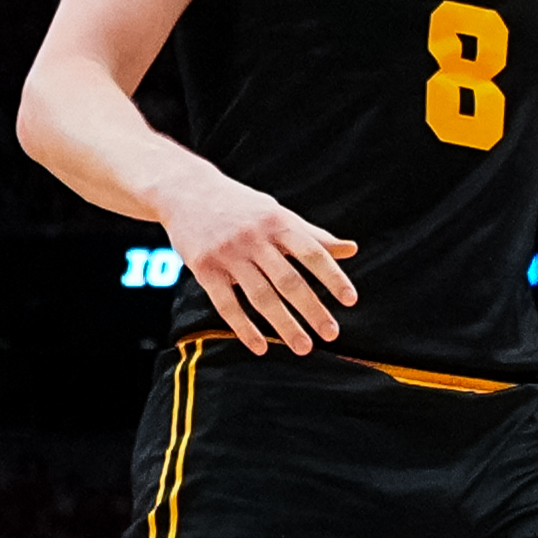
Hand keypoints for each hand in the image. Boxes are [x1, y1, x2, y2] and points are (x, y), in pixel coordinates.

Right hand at [162, 171, 366, 348]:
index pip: (312, 252)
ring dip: (284, 325)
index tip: (350, 300)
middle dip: (312, 309)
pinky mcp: (204, 268)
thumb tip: (352, 249)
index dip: (333, 276)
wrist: (186, 190)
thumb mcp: (277, 213)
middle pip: (289, 280)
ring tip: (304, 347)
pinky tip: (261, 347)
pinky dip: (244, 328)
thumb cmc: (240, 206)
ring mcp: (229, 254)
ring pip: (261, 297)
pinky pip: (227, 305)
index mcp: (278, 222)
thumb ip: (313, 236)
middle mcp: (255, 238)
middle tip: (331, 334)